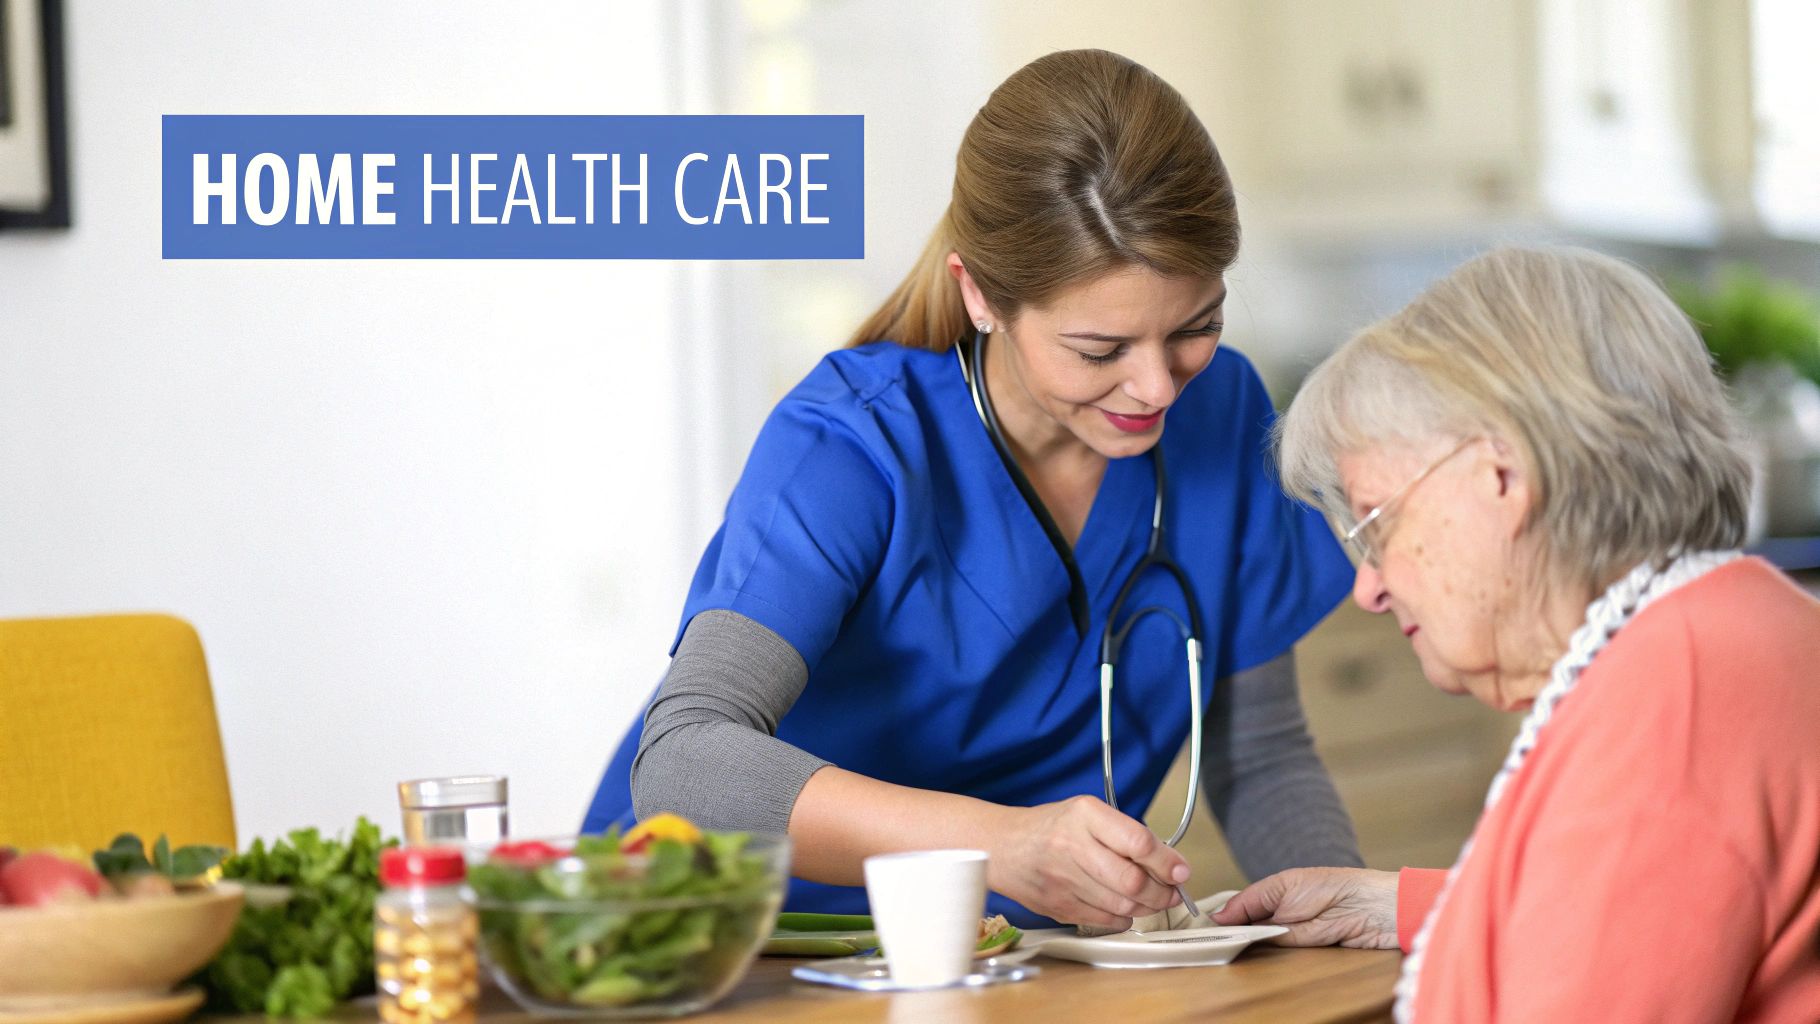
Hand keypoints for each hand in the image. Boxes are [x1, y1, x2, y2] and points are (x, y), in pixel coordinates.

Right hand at [987, 795, 1189, 929]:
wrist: (1003, 847)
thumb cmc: (1052, 828)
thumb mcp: (1087, 813)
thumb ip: (1126, 834)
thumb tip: (1170, 864)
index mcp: (1084, 815)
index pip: (1138, 842)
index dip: (1166, 862)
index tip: (1181, 871)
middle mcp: (1072, 845)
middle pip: (1132, 881)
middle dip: (1162, 892)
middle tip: (1172, 891)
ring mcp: (1063, 879)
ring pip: (1122, 905)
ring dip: (1147, 907)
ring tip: (1153, 899)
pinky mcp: (1059, 907)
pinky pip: (1106, 920)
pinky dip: (1124, 917)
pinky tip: (1125, 907)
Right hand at [1211, 867, 1399, 948]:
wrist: (1376, 908)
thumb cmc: (1336, 887)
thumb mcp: (1285, 890)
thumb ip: (1254, 906)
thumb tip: (1222, 917)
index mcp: (1277, 888)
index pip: (1242, 904)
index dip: (1224, 916)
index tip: (1205, 928)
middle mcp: (1284, 910)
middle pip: (1249, 924)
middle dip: (1232, 932)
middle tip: (1211, 941)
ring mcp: (1296, 930)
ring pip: (1262, 940)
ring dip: (1247, 945)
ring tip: (1226, 950)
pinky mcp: (1308, 948)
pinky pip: (1280, 953)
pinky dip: (1266, 956)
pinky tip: (1253, 957)